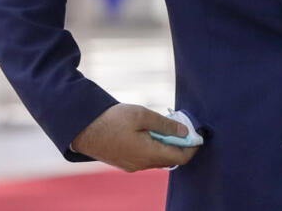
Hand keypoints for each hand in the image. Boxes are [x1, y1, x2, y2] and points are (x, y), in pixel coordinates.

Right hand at [70, 103, 199, 171]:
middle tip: (182, 125)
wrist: (82, 128)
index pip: (181, 158)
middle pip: (170, 159)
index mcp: (149, 154)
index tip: (198, 134)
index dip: (193, 147)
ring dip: (166, 145)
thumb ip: (166, 125)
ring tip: (166, 126)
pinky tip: (151, 131)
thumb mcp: (142, 115)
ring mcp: (133, 166)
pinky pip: (147, 157)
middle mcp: (142, 165)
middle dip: (180, 144)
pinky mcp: (125, 162)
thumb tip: (185, 133)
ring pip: (158, 158)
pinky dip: (155, 146)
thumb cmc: (112, 120)